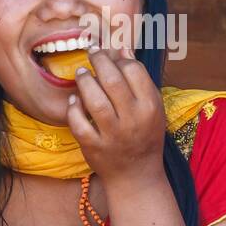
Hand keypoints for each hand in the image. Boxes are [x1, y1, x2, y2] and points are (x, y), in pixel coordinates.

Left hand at [66, 46, 165, 183]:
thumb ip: (139, 80)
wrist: (137, 177)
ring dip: (84, 81)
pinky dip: (74, 108)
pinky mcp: (94, 147)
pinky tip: (74, 101)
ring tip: (81, 74)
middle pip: (112, 80)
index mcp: (150, 107)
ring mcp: (113, 135)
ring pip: (94, 100)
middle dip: (99, 61)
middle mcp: (133, 120)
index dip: (119, 57)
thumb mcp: (151, 108)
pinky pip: (79, 123)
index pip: (134, 71)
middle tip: (91, 53)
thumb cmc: (144, 136)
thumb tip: (124, 49)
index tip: (109, 53)